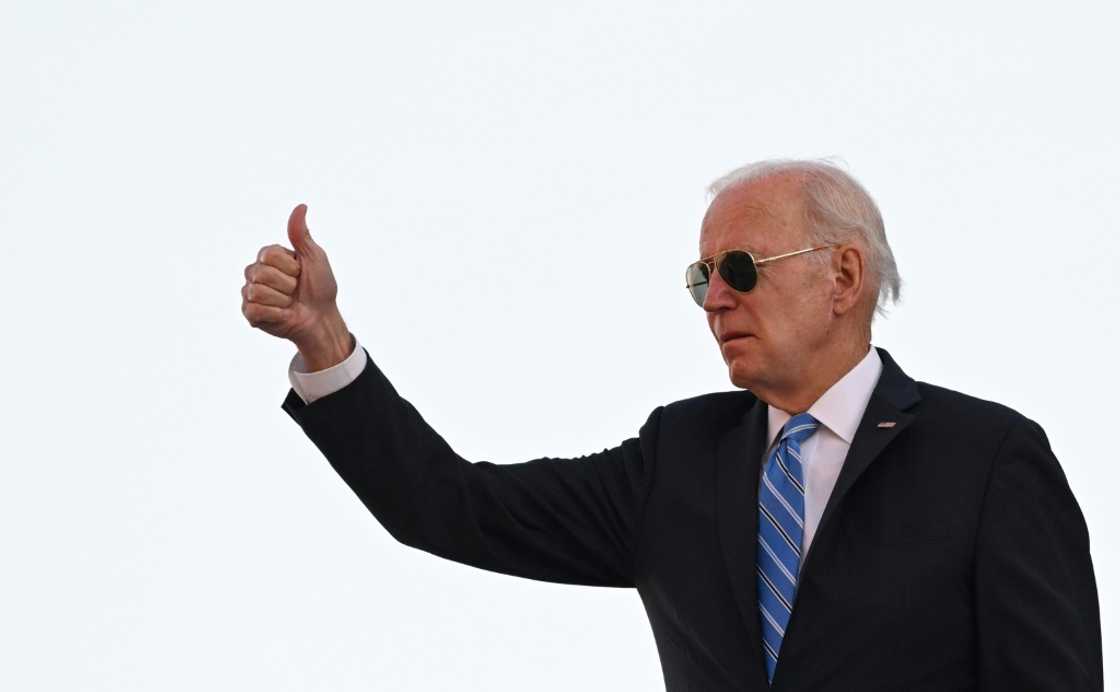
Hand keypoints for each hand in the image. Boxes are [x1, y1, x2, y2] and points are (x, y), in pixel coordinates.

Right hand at [242, 204, 351, 368]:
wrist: (322, 318)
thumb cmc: (320, 287)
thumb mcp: (314, 257)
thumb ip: (301, 235)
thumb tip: (301, 206)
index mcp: (268, 257)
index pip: (268, 254)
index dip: (290, 266)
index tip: (300, 272)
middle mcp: (255, 273)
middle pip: (261, 273)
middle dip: (287, 284)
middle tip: (295, 290)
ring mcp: (250, 293)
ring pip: (257, 292)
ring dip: (282, 301)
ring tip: (289, 303)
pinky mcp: (250, 313)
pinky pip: (255, 310)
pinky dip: (275, 314)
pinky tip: (282, 315)